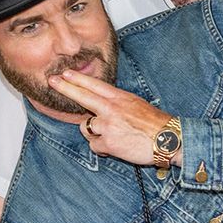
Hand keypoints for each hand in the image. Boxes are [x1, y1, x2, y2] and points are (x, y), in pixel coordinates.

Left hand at [49, 69, 173, 164]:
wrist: (170, 140)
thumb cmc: (157, 125)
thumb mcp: (138, 106)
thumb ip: (118, 105)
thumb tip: (102, 109)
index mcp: (121, 98)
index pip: (95, 86)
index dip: (78, 79)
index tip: (65, 74)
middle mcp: (112, 109)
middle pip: (82, 96)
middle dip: (65, 88)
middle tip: (52, 81)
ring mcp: (108, 125)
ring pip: (87, 128)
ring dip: (96, 133)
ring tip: (115, 136)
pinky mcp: (108, 143)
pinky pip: (95, 146)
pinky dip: (104, 149)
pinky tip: (118, 147)